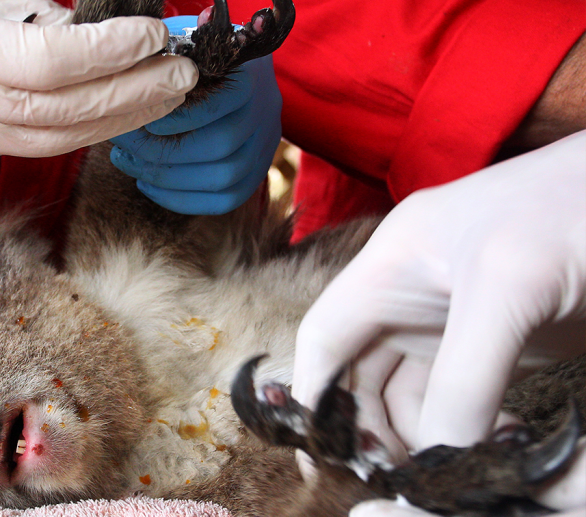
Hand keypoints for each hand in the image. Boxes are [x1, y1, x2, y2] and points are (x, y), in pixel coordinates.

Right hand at [0, 0, 198, 165]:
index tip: (151, 36)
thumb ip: (14, 7)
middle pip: (60, 113)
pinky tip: (117, 113)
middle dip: (131, 94)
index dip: (106, 52)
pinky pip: (32, 148)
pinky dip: (80, 131)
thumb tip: (87, 25)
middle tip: (181, 73)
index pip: (43, 62)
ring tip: (164, 95)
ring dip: (118, 119)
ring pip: (53, 142)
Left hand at [109, 16, 281, 214]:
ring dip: (168, 178)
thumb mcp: (183, 42)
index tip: (145, 120)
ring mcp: (263, 147)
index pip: (223, 101)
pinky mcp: (254, 174)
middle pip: (221, 146)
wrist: (232, 73)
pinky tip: (147, 183)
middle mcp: (263, 112)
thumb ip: (166, 54)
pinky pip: (224, 200)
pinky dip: (182, 199)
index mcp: (250, 76)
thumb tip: (134, 70)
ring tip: (129, 163)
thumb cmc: (195, 56)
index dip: (182, 117)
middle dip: (163, 152)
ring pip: (224, 178)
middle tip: (122, 146)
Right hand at [292, 131, 585, 510]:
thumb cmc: (574, 207)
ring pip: (413, 395)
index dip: (313, 391)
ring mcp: (458, 320)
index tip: (319, 452)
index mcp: (391, 262)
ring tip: (454, 470)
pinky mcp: (504, 343)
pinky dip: (470, 432)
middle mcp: (413, 293)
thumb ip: (463, 374)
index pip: (325, 334)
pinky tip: (498, 448)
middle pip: (363, 374)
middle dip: (370, 427)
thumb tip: (439, 457)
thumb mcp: (508, 285)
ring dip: (425, 438)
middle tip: (396, 476)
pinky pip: (466, 400)